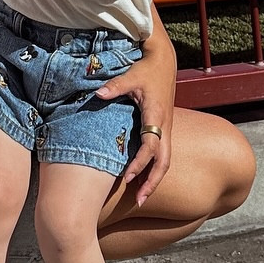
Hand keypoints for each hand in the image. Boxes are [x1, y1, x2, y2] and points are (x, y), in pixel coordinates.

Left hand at [97, 17, 175, 208]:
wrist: (164, 61)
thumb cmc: (146, 69)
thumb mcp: (131, 76)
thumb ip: (115, 87)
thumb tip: (97, 95)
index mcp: (157, 115)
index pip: (151, 146)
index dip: (139, 163)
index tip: (126, 178)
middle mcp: (165, 126)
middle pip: (164, 161)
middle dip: (152, 182)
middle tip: (138, 200)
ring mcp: (167, 129)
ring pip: (165, 161)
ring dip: (154, 179)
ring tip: (141, 198)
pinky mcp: (164, 128)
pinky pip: (162, 154)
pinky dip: (154, 169)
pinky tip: (142, 180)